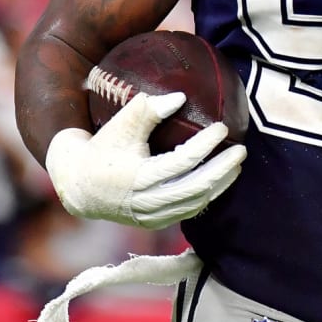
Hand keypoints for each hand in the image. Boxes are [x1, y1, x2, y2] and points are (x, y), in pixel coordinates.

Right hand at [45, 92, 246, 228]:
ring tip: (237, 164)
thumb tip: (181, 97)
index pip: (181, 163)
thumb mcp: (121, 125)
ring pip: (194, 204)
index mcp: (137, 178)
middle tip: (242, 150)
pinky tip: (221, 181)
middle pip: (195, 188)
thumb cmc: (103, 149)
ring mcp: (151, 217)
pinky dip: (207, 197)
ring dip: (220, 184)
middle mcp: (146, 201)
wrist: (80, 187)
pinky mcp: (154, 223)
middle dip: (222, 169)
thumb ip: (148, 110)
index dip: (205, 145)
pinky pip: (187, 212)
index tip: (222, 128)